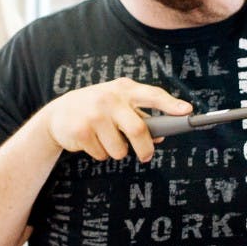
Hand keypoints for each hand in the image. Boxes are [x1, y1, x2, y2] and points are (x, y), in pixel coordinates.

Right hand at [40, 77, 191, 162]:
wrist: (58, 114)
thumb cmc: (97, 109)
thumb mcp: (117, 105)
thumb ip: (139, 117)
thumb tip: (160, 137)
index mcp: (123, 89)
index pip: (152, 95)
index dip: (171, 104)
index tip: (188, 112)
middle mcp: (109, 98)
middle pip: (139, 130)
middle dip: (145, 148)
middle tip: (146, 155)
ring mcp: (94, 114)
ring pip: (120, 149)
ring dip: (117, 152)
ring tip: (106, 140)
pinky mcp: (81, 131)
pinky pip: (102, 154)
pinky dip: (100, 154)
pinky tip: (91, 141)